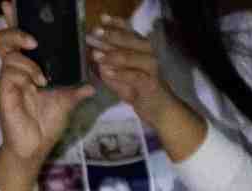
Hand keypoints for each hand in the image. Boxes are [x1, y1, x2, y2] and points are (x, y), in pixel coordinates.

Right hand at [0, 2, 93, 190]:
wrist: (35, 147)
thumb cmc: (46, 124)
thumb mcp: (67, 101)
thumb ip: (76, 88)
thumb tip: (92, 82)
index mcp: (28, 68)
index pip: (18, 39)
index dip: (15, 20)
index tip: (13, 3)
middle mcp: (15, 70)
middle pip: (3, 38)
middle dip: (14, 28)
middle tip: (33, 37)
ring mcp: (8, 80)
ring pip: (6, 51)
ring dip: (23, 51)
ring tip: (39, 63)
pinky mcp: (5, 91)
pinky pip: (10, 70)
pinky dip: (27, 71)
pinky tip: (40, 81)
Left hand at [86, 15, 190, 130]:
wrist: (159, 110)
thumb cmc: (138, 90)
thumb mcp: (119, 77)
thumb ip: (107, 66)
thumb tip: (92, 54)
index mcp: (141, 50)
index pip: (130, 32)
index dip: (117, 24)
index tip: (102, 19)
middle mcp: (148, 54)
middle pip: (130, 41)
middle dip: (111, 36)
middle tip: (94, 33)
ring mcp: (151, 68)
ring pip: (132, 57)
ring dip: (112, 55)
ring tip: (95, 54)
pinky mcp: (151, 83)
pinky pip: (135, 76)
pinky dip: (121, 73)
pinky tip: (107, 72)